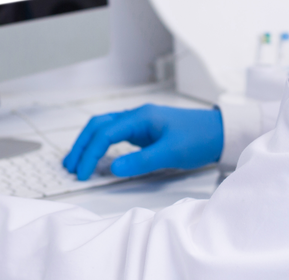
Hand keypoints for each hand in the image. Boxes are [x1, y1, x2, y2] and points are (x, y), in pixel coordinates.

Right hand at [63, 104, 222, 180]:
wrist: (218, 132)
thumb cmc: (198, 138)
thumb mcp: (171, 152)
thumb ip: (141, 161)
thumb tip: (112, 168)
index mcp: (140, 117)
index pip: (104, 132)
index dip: (89, 153)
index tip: (81, 173)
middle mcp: (136, 116)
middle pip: (98, 126)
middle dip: (81, 145)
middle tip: (70, 167)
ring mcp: (139, 122)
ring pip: (104, 128)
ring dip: (88, 143)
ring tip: (76, 162)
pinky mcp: (143, 131)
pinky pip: (114, 134)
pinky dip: (100, 144)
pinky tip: (96, 157)